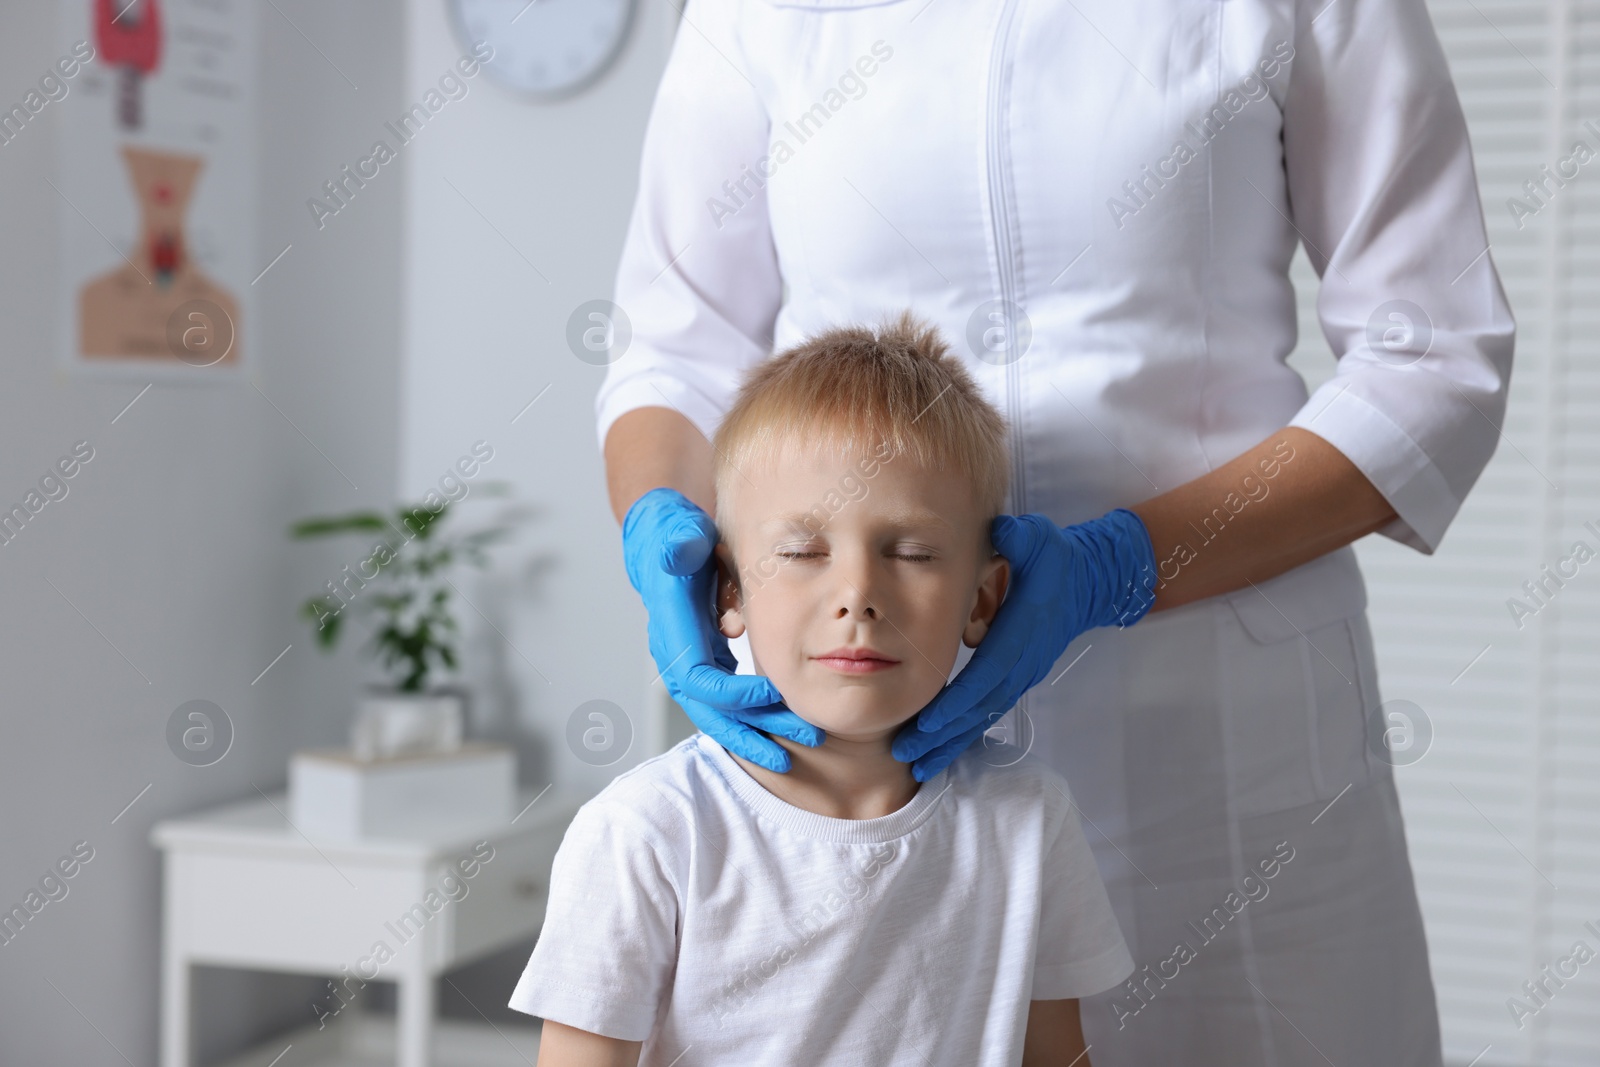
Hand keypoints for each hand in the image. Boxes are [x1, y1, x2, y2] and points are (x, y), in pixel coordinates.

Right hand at [622, 487, 823, 771]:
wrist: (662, 538)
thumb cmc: (676, 534)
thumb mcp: (679, 531)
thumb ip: (680, 541)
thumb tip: (679, 552)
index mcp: (673, 627)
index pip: (698, 678)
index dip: (735, 692)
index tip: (775, 690)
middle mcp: (676, 651)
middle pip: (710, 710)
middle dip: (753, 730)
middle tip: (803, 739)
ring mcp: (690, 659)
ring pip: (720, 712)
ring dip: (760, 729)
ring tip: (807, 740)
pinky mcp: (705, 659)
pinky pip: (728, 699)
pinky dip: (756, 714)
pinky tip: (791, 721)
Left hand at [891, 508, 1156, 780]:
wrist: (1088, 582)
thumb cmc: (1056, 558)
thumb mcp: (1038, 539)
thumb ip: (1019, 538)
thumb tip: (1003, 532)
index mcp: (1023, 631)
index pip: (988, 672)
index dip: (958, 698)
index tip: (928, 721)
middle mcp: (1023, 660)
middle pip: (981, 706)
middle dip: (944, 733)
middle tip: (907, 755)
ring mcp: (1022, 673)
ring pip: (984, 715)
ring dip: (951, 742)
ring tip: (916, 764)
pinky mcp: (1018, 678)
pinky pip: (988, 710)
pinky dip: (963, 732)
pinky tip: (938, 750)